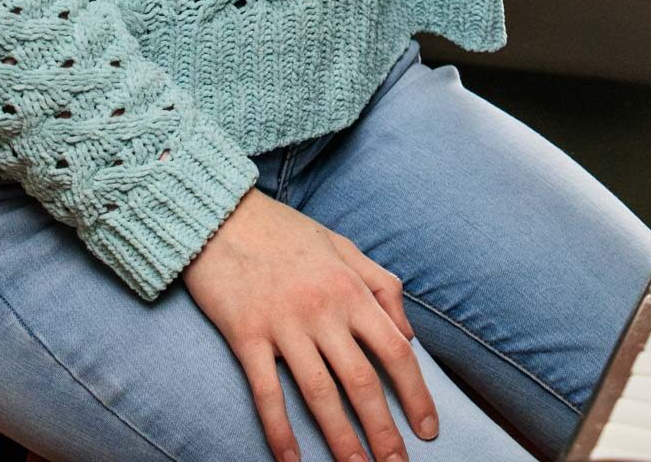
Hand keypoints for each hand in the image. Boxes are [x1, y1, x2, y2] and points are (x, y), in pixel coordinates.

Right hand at [182, 186, 438, 461]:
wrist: (222, 214)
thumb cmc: (285, 232)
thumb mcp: (342, 246)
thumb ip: (381, 285)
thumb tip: (409, 334)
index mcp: (350, 287)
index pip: (395, 349)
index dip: (416, 394)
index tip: (428, 429)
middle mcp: (323, 308)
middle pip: (362, 381)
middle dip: (384, 431)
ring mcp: (284, 323)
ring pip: (320, 394)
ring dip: (341, 439)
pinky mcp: (246, 334)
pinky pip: (267, 392)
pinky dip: (280, 430)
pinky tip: (292, 460)